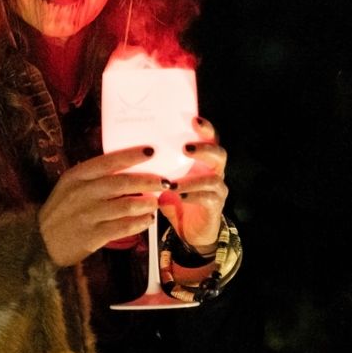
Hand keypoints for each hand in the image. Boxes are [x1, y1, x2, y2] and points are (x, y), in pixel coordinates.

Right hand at [38, 146, 165, 266]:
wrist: (39, 243)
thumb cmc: (62, 211)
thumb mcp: (71, 187)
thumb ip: (95, 177)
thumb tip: (131, 167)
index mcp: (76, 176)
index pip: (108, 161)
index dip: (131, 155)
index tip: (151, 151)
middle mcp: (82, 193)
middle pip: (121, 182)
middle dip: (148, 180)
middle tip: (164, 181)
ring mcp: (87, 215)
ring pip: (126, 206)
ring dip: (146, 203)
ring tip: (156, 202)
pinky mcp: (92, 236)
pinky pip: (123, 227)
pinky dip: (139, 223)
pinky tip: (147, 220)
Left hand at [157, 117, 228, 252]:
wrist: (191, 231)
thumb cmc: (177, 201)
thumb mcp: (165, 181)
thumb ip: (156, 169)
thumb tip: (132, 153)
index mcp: (203, 161)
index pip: (209, 139)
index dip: (205, 129)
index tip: (193, 120)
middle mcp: (214, 171)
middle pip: (219, 154)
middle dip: (204, 149)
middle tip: (186, 148)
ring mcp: (218, 189)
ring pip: (213, 178)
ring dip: (192, 179)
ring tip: (173, 182)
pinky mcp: (216, 206)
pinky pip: (208, 197)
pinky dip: (192, 195)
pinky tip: (179, 196)